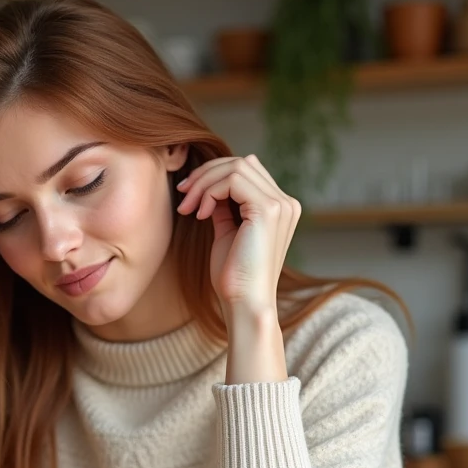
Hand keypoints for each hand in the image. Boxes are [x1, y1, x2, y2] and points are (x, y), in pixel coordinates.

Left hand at [175, 154, 300, 319]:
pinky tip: (200, 215)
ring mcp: (280, 205)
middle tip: (183, 195)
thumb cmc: (234, 276)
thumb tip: (210, 185)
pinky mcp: (268, 210)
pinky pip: (232, 180)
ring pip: (235, 167)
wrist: (244, 304)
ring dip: (204, 183)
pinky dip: (210, 192)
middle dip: (205, 175)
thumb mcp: (227, 232)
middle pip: (241, 163)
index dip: (214, 175)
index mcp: (279, 207)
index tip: (188, 194)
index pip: (247, 170)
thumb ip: (225, 207)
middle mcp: (285, 203)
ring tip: (188, 208)